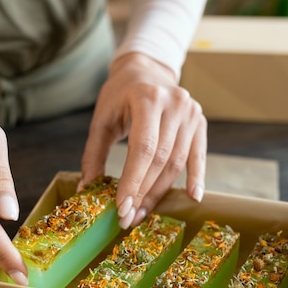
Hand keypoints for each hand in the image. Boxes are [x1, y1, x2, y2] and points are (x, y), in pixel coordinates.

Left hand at [79, 52, 206, 228]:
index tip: (122, 208)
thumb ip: (93, 155)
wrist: (145, 70)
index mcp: (147, 98)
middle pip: (161, 159)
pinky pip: (197, 156)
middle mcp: (174, 103)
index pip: (142, 148)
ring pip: (176, 162)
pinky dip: (196, 178)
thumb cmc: (118, 96)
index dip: (133, 181)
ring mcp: (191, 112)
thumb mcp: (101, 120)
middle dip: (143, 192)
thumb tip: (87, 190)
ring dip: (159, 192)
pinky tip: (192, 197)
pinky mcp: (200, 122)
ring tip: (142, 213)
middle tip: (128, 218)